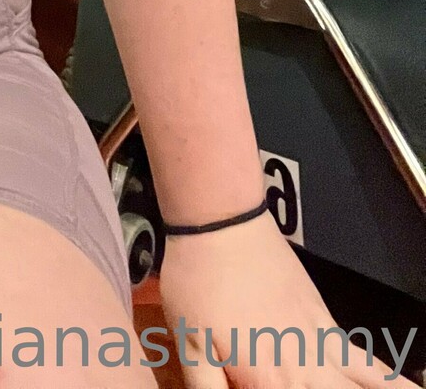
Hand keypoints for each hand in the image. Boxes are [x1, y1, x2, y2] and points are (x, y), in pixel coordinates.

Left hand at [155, 210, 416, 387]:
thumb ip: (208, 387)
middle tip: (309, 384)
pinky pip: (370, 364)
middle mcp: (306, 373)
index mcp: (270, 384)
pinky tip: (412, 387)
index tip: (264, 385)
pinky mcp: (328, 325)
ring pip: (367, 386)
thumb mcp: (190, 345)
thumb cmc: (198, 284)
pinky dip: (393, 382)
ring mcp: (323, 347)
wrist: (223, 223)